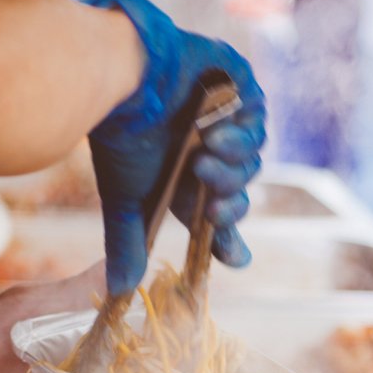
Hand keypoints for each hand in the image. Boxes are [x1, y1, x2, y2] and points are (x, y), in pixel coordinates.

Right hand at [83, 0, 266, 293]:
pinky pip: (256, 120)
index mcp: (187, 180)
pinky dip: (240, 134)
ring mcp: (227, 118)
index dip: (229, 241)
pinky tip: (214, 133)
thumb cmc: (120, 136)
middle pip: (238, 193)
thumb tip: (116, 292)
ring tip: (201, 158)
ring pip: (251, 161)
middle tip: (212, 207)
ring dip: (231, 168)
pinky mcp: (239, 86)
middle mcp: (210, 151)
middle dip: (227, 203)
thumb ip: (128, 243)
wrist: (119, 80)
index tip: (237, 259)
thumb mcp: (125, 200)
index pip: (217, 219)